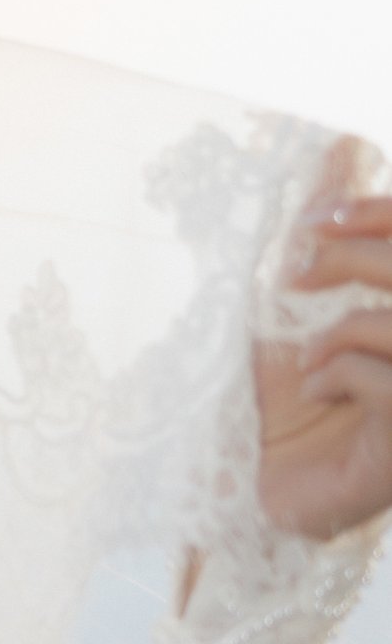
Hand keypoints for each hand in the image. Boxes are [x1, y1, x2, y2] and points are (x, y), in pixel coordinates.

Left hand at [257, 147, 391, 542]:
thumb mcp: (301, 315)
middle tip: (296, 275)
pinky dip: (339, 375)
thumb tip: (332, 153)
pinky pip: (387, 385)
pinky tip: (316, 394)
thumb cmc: (293, 401)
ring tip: (306, 355)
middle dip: (354, 261)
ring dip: (343, 329)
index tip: (321, 218)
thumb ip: (326, 247)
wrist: (264, 489)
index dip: (382, 215)